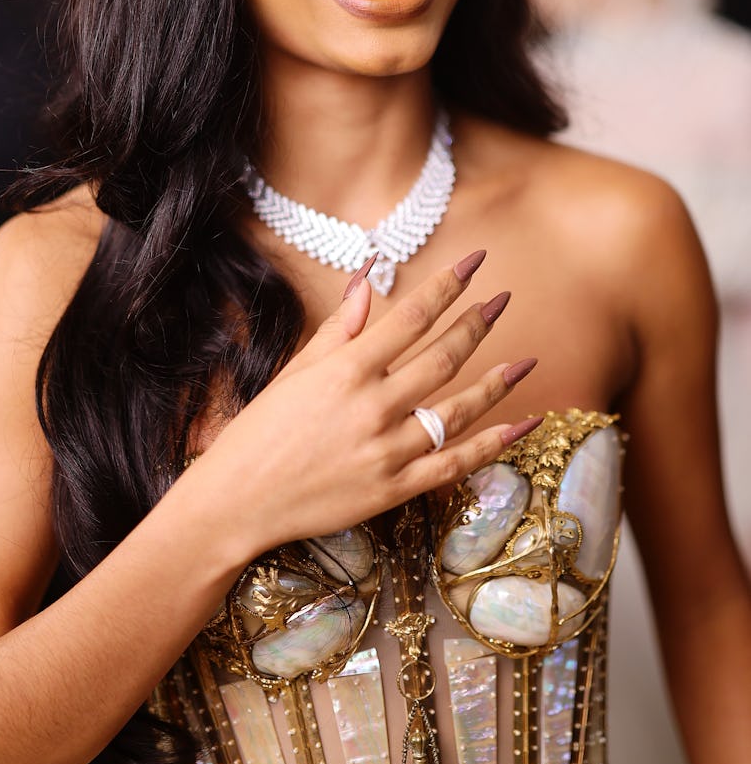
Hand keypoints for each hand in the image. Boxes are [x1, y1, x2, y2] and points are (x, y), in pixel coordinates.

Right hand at [192, 250, 538, 557]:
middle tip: (503, 299)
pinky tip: (522, 424)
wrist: (237, 501)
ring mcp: (387, 451)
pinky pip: (455, 464)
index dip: (448, 285)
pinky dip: (494, 444)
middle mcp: (373, 406)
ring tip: (525, 361)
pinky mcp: (394, 490)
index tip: (474, 262)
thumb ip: (341, 325)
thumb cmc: (262, 430)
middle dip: (477, 323)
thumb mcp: (298, 370)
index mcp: (347, 369)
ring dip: (497, 382)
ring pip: (458, 410)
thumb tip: (369, 275)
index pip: (412, 315)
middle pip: (443, 356)